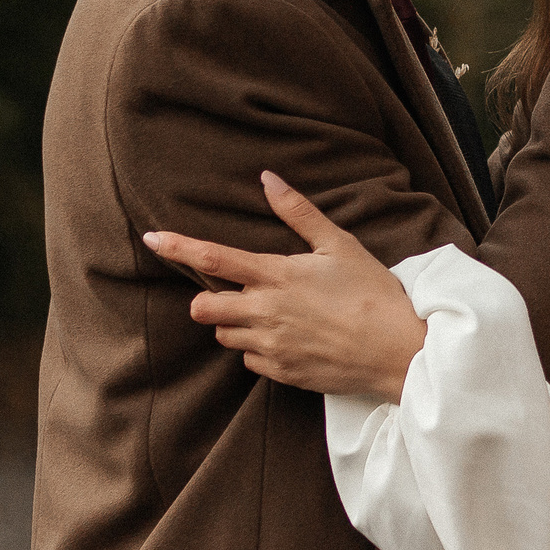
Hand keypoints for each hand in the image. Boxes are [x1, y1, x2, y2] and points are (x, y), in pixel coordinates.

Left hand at [143, 172, 426, 402]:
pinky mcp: (280, 372)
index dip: (178, 248)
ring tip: (273, 315)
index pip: (213, 259)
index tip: (152, 239)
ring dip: (236, 324)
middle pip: (203, 309)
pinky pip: (249, 360)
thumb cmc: (372, 292)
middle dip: (208, 302)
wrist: (397, 350)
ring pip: (224, 336)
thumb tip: (268, 177)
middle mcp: (266, 312)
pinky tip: (289, 338)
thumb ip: (299, 212)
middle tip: (237, 294)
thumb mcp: (339, 244)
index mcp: (277, 275)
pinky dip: (259, 348)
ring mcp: (271, 345)